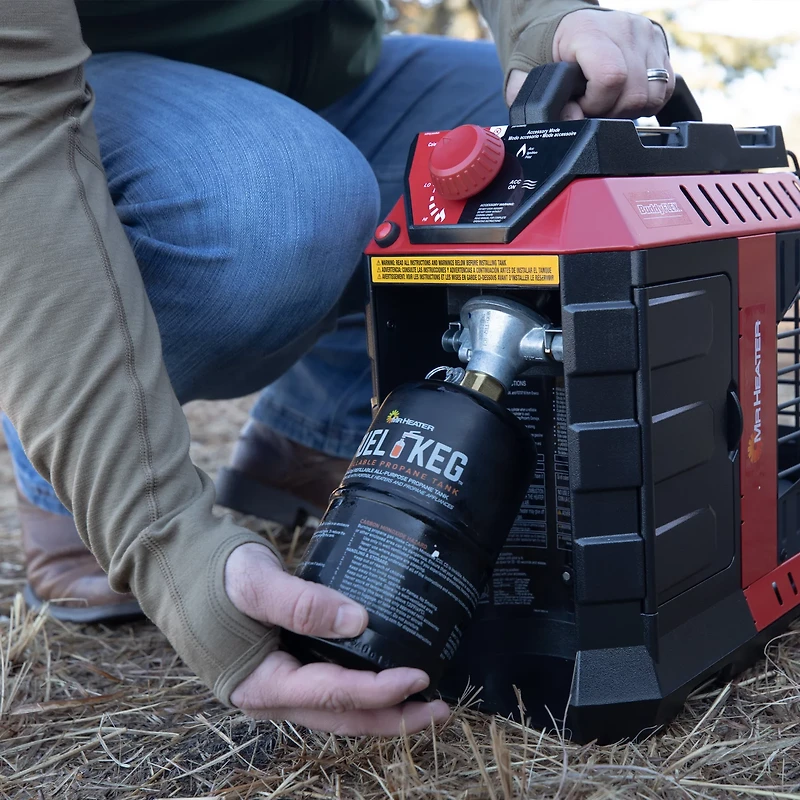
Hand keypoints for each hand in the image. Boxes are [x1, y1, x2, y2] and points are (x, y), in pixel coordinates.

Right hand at [224, 543, 449, 734]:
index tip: (419, 676)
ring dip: (381, 709)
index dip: (380, 691)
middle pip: (342, 719)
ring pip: (336, 711)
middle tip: (440, 708)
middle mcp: (269, 696)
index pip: (332, 696)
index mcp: (260, 683)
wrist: (179, 566)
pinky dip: (359, 690)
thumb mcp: (254, 582)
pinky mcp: (280, 668)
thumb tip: (359, 620)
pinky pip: (327, 690)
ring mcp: (275, 685)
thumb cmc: (212, 574)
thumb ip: (301, 604)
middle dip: (393, 718)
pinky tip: (382, 675)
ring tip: (423, 699)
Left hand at [506, 9, 673, 119]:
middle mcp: (623, 28)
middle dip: (611, 111)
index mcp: (588, 32)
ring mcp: (645, 34)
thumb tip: (574, 120)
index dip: (596, 104)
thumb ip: (542, 106)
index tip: (580, 104)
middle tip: (592, 106)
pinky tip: (622, 96)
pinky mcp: (658, 43)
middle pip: (634, 92)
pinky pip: (665, 86)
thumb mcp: (527, 81)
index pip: (611, 77)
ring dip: (629, 109)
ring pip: (652, 93)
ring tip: (606, 101)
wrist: (560, 29)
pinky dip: (645, 100)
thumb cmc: (543, 55)